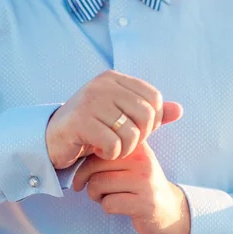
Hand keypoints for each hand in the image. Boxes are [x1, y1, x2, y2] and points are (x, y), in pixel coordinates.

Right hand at [46, 70, 182, 169]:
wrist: (53, 139)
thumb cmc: (91, 127)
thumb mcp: (121, 116)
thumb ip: (149, 113)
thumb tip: (179, 110)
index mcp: (114, 79)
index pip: (154, 98)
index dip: (153, 120)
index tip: (137, 131)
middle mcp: (102, 85)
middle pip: (146, 115)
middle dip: (140, 136)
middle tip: (124, 144)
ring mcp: (90, 101)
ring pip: (131, 132)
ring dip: (125, 149)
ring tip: (112, 148)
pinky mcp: (80, 121)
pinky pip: (113, 144)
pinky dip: (110, 154)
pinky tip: (100, 151)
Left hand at [72, 141, 190, 233]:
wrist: (168, 208)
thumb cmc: (139, 183)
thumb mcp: (130, 160)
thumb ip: (110, 151)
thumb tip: (78, 148)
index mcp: (136, 145)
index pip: (98, 147)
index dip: (85, 162)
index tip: (85, 172)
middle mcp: (142, 160)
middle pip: (95, 165)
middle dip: (86, 179)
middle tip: (92, 187)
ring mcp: (145, 182)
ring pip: (98, 184)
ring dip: (96, 195)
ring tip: (106, 196)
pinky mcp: (145, 204)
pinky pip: (109, 203)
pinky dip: (107, 207)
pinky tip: (118, 206)